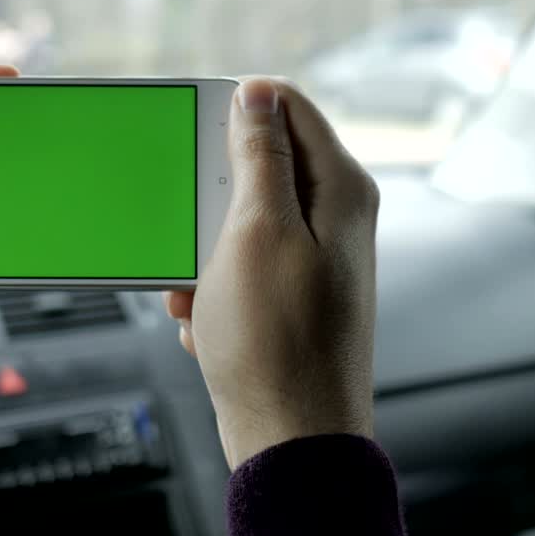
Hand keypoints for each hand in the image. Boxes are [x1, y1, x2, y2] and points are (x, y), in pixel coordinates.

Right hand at [165, 77, 379, 467]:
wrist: (288, 441)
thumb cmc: (277, 344)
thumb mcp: (257, 234)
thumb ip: (259, 159)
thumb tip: (259, 94)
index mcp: (339, 189)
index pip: (289, 106)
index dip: (238, 109)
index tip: (196, 133)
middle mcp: (334, 217)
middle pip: (259, 165)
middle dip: (212, 196)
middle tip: (195, 230)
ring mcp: (312, 257)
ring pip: (237, 222)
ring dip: (203, 251)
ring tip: (201, 291)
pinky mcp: (288, 294)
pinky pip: (236, 267)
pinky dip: (212, 289)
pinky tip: (210, 322)